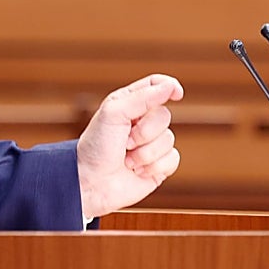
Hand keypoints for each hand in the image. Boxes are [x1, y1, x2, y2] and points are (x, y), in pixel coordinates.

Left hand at [75, 74, 183, 219]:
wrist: (91, 183)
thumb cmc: (97, 146)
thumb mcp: (114, 114)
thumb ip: (143, 97)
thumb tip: (170, 86)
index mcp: (130, 103)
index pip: (156, 85)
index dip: (169, 86)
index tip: (176, 93)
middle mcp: (143, 122)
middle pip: (164, 115)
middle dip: (145, 131)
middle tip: (125, 141)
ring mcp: (152, 144)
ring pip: (169, 139)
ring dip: (146, 153)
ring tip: (127, 159)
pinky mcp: (159, 166)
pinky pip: (173, 159)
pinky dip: (154, 166)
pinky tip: (137, 171)